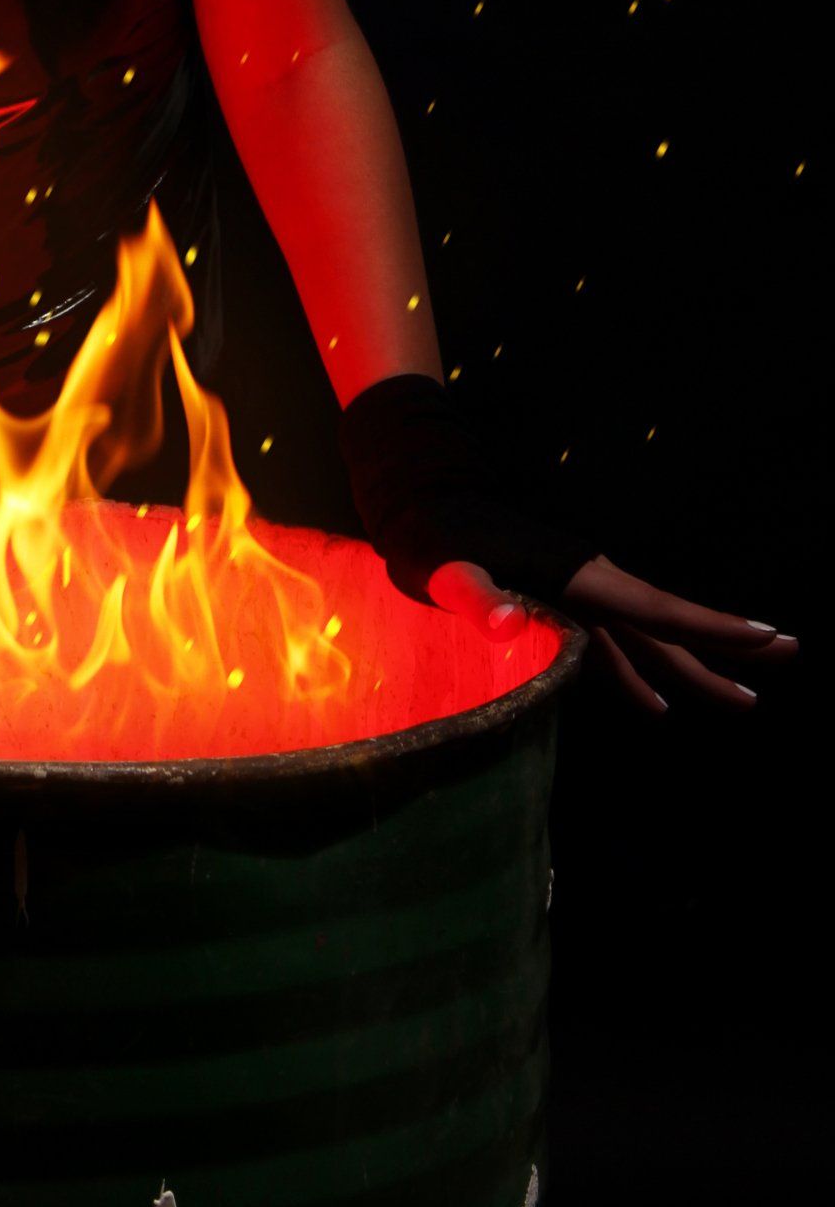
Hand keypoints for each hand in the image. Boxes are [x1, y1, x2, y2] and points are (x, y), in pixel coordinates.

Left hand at [427, 551, 799, 717]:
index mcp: (574, 574)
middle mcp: (586, 579)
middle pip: (666, 623)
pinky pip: (610, 644)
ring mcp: (575, 589)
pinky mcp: (557, 599)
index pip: (654, 609)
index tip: (766, 635)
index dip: (710, 628)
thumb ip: (473, 596)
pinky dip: (635, 674)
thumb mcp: (443, 568)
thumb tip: (508, 622)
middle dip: (726, 644)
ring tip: (743, 698)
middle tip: (790, 652)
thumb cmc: (428, 534)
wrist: (417, 501)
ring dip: (689, 668)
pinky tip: (653, 705)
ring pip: (645, 638)